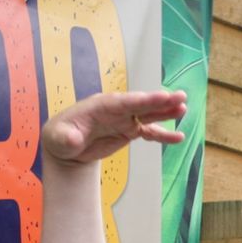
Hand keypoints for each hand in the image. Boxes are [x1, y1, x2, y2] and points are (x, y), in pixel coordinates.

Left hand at [42, 90, 187, 165]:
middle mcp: (116, 109)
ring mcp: (124, 119)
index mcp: (100, 105)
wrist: (65, 146)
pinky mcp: (129, 130)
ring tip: (184, 108)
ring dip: (166, 111)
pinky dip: (163, 134)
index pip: (123, 102)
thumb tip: (73, 139)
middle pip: (141, 104)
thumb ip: (66, 137)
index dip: (142, 100)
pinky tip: (178, 137)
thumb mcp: (57, 138)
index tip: (159, 98)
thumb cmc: (59, 137)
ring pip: (149, 113)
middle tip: (180, 97)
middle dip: (160, 101)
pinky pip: (149, 131)